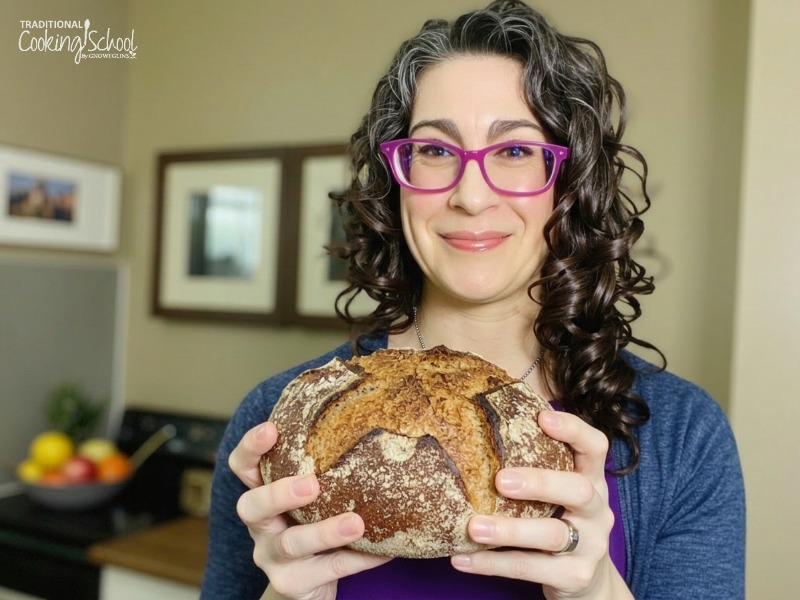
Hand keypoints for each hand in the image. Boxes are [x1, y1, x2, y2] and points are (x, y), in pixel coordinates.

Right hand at [231, 422, 391, 599]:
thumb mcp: (314, 496)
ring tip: (356, 523)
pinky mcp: (292, 584)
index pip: (243, 466)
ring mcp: (272, 557)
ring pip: (291, 544)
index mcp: (263, 494)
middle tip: (311, 484)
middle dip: (279, 493)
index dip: (251, 448)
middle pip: (252, 506)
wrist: (310, 584)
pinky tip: (384, 551)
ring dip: (325, 532)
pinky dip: (358, 559)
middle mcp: (261, 525)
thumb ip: (327, 466)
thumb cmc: (315, 524)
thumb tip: (374, 414)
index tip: (272, 428)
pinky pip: (327, 570)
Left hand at [450, 411, 631, 599]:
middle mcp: (598, 511)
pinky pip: (530, 569)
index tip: (541, 416)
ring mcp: (590, 546)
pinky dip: (492, 564)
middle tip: (500, 480)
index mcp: (592, 480)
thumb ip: (536, 465)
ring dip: (509, 530)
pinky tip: (461, 558)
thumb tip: (474, 425)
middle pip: (579, 490)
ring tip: (473, 527)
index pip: (595, 447)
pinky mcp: (575, 577)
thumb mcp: (557, 494)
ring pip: (552, 535)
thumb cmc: (559, 521)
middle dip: (540, 482)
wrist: (587, 583)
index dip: (573, 429)